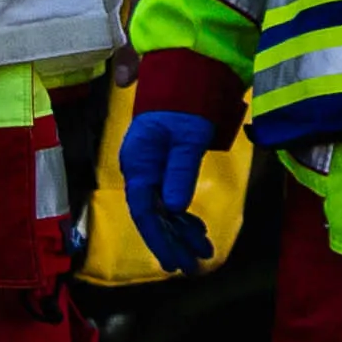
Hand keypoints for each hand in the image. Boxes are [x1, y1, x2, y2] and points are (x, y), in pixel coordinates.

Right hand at [116, 103, 231, 274]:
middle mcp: (141, 169)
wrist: (184, 74)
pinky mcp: (163, 167)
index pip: (144, 209)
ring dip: (182, 231)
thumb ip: (180, 170)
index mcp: (139, 161)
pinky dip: (184, 215)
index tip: (173, 261)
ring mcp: (151, 169)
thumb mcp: (188, 135)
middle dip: (173, 242)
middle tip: (193, 267)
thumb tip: (175, 207)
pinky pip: (170, 198)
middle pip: (154, 214)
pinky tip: (196, 229)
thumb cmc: (185, 101)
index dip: (158, 237)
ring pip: (164, 209)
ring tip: (203, 253)